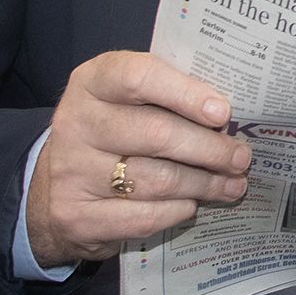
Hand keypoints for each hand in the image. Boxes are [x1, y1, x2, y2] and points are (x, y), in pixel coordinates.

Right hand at [25, 52, 249, 269]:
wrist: (54, 186)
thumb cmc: (112, 131)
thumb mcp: (128, 100)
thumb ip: (168, 95)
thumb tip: (230, 114)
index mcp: (92, 82)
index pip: (139, 77)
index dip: (185, 94)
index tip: (223, 112)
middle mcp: (75, 123)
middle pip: (157, 135)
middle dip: (210, 149)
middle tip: (242, 157)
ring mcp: (71, 172)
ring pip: (156, 179)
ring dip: (203, 184)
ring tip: (232, 184)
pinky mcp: (76, 217)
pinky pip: (142, 216)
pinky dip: (176, 211)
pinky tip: (192, 205)